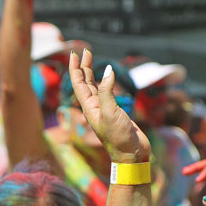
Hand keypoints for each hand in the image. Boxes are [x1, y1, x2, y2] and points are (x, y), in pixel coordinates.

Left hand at [69, 49, 150, 163]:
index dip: (76, 68)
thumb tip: (107, 70)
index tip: (75, 54)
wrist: (131, 154)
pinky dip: (105, 82)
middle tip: (84, 51)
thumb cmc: (118, 137)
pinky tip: (106, 77)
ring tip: (90, 60)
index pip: (79, 84)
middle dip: (83, 67)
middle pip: (85, 83)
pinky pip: (106, 93)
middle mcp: (94, 107)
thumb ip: (107, 92)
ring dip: (91, 73)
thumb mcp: (110, 113)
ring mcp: (104, 110)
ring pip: (95, 87)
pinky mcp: (115, 112)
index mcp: (89, 108)